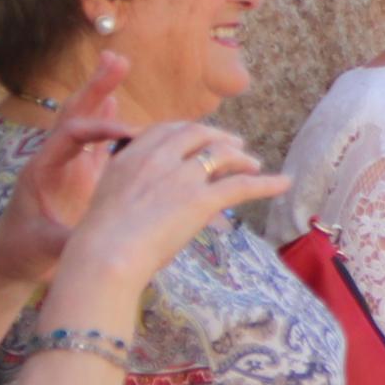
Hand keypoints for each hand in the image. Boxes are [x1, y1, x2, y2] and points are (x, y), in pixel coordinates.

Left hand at [0, 53, 134, 291]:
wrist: (8, 262)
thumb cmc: (22, 254)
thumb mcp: (44, 249)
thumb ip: (69, 241)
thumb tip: (94, 240)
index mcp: (42, 170)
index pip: (72, 137)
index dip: (101, 130)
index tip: (132, 132)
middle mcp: (54, 161)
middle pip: (76, 115)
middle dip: (96, 87)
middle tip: (117, 58)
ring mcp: (66, 167)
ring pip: (85, 122)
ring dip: (102, 94)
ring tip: (119, 63)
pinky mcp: (78, 177)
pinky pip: (95, 143)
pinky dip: (106, 120)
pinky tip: (117, 101)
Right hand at [52, 115, 284, 304]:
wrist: (105, 254)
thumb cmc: (100, 240)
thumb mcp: (108, 199)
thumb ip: (129, 186)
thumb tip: (147, 195)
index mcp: (130, 156)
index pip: (164, 130)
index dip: (187, 132)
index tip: (198, 138)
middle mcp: (157, 159)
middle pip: (196, 133)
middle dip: (218, 136)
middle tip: (234, 144)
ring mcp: (180, 176)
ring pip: (221, 154)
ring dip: (242, 157)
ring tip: (254, 164)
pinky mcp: (201, 199)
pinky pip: (242, 185)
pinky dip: (267, 183)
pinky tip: (284, 183)